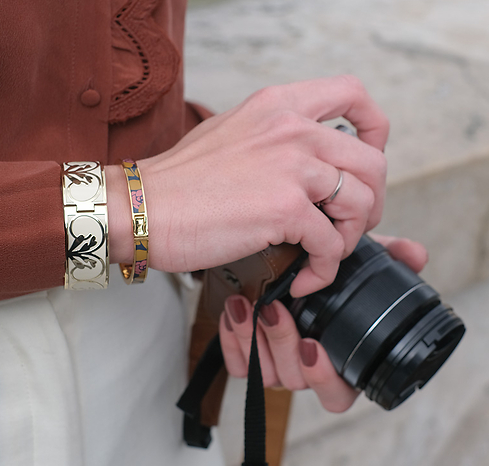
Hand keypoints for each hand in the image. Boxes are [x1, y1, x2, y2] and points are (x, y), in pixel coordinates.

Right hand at [138, 76, 388, 295]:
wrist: (141, 205)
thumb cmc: (179, 179)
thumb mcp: (232, 133)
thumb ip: (274, 137)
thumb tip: (305, 164)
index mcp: (278, 105)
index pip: (353, 93)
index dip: (375, 127)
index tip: (368, 154)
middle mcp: (291, 127)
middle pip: (372, 161)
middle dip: (372, 200)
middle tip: (349, 223)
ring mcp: (290, 166)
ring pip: (361, 202)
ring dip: (352, 236)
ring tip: (325, 253)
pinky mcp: (283, 209)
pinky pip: (332, 244)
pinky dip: (326, 267)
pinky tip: (305, 276)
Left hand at [219, 235, 428, 411]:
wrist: (274, 269)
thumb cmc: (321, 275)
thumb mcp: (353, 261)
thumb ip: (385, 258)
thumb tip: (414, 254)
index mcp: (334, 359)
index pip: (338, 393)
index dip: (325, 377)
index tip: (312, 345)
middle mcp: (303, 367)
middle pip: (295, 379)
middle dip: (282, 343)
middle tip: (273, 308)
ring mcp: (273, 365)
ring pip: (264, 373)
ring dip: (253, 339)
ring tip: (246, 304)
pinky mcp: (245, 357)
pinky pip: (238, 364)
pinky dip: (233, 340)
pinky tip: (232, 310)